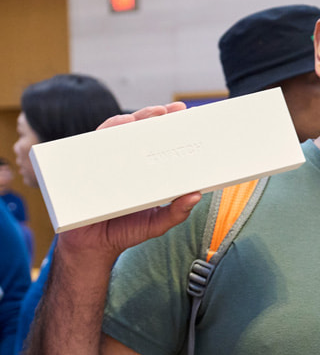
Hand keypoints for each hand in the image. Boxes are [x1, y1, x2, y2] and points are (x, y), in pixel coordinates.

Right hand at [56, 103, 201, 264]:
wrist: (92, 245)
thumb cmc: (126, 231)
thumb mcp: (157, 223)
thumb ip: (176, 212)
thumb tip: (196, 195)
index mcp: (145, 171)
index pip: (160, 144)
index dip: (172, 128)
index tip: (187, 115)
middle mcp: (126, 162)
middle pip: (141, 132)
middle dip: (158, 116)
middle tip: (174, 109)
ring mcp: (107, 161)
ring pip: (120, 132)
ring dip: (136, 118)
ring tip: (154, 113)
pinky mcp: (87, 165)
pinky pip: (95, 143)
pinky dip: (108, 131)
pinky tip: (122, 124)